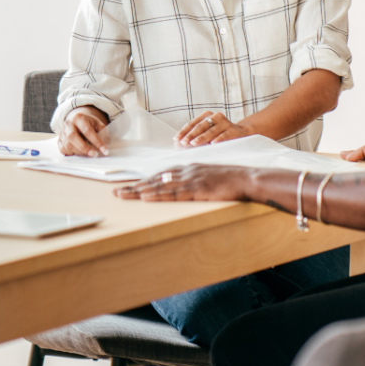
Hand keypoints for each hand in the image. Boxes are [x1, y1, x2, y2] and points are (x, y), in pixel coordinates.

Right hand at [59, 106, 109, 156]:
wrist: (77, 120)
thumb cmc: (89, 123)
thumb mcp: (98, 124)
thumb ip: (103, 133)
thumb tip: (106, 145)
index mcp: (79, 117)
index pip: (87, 130)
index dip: (97, 141)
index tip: (105, 150)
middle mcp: (68, 124)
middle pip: (72, 137)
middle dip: (84, 148)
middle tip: (95, 155)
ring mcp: (62, 132)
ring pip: (67, 145)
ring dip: (79, 152)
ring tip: (89, 154)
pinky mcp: (59, 140)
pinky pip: (63, 149)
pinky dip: (71, 153)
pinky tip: (79, 153)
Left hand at [114, 164, 251, 200]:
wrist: (248, 179)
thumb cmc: (232, 181)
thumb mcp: (211, 177)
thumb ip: (197, 181)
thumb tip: (185, 189)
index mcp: (189, 168)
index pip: (161, 175)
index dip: (145, 181)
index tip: (131, 187)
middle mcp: (186, 171)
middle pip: (155, 179)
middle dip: (135, 186)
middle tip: (117, 192)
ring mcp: (191, 179)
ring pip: (159, 185)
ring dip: (139, 191)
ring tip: (122, 195)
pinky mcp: (197, 189)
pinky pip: (173, 193)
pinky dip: (157, 194)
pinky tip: (145, 197)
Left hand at [175, 111, 251, 146]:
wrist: (241, 133)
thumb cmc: (219, 134)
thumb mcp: (208, 132)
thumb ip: (196, 135)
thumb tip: (181, 143)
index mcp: (207, 115)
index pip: (193, 123)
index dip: (184, 131)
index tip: (176, 139)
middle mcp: (216, 117)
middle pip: (201, 126)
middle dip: (191, 135)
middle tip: (184, 142)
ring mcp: (225, 123)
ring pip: (211, 131)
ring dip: (202, 138)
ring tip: (194, 143)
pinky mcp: (233, 130)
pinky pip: (224, 135)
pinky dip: (218, 139)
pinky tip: (213, 144)